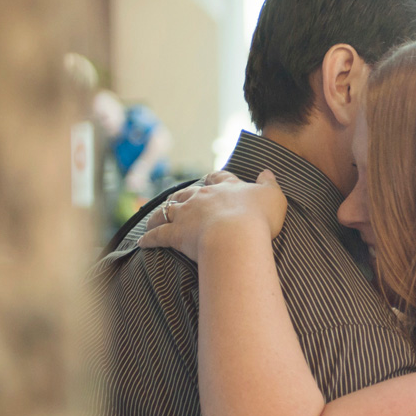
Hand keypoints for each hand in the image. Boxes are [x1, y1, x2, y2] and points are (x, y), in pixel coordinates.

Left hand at [138, 169, 287, 261]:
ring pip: (167, 210)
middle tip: (178, 200)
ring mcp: (187, 214)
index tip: (213, 179)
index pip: (219, 178)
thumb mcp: (273, 197)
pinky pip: (158, 235)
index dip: (216, 179)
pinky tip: (142, 242)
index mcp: (227, 188)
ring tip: (153, 219)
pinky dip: (149, 238)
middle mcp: (203, 197)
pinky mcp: (176, 234)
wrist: (237, 237)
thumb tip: (267, 172)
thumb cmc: (258, 218)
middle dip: (182, 196)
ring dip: (159, 213)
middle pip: (188, 192)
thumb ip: (269, 184)